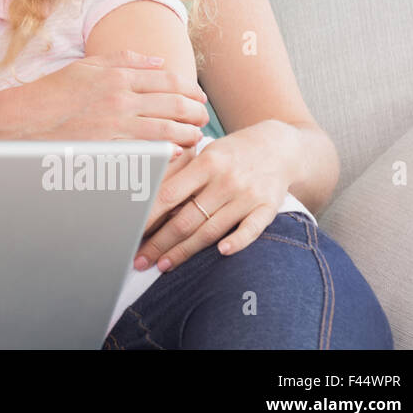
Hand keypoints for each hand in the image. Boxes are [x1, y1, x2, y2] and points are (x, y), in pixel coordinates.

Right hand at [0, 49, 209, 144]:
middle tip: (203, 118)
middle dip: (196, 112)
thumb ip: (123, 60)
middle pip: (175, 104)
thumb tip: (157, 61)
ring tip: (195, 138)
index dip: (190, 89)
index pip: (168, 81)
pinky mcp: (111, 149)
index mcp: (116, 76)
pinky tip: (177, 153)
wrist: (22, 122)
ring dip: (189, 134)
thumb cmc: (51, 94)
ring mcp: (117, 126)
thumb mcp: (86, 66)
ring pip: (169, 129)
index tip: (198, 97)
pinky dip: (169, 151)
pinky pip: (151, 151)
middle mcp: (121, 99)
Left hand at [134, 119, 299, 272]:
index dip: (148, 217)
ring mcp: (248, 196)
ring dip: (185, 251)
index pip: (169, 195)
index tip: (131, 233)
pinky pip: (252, 229)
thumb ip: (179, 172)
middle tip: (140, 260)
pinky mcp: (268, 208)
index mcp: (206, 162)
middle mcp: (226, 180)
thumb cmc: (231, 152)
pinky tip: (221, 252)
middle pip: (187, 218)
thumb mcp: (204, 151)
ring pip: (211, 230)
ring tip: (164, 265)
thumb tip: (145, 197)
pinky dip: (237, 241)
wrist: (280, 146)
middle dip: (160, 243)